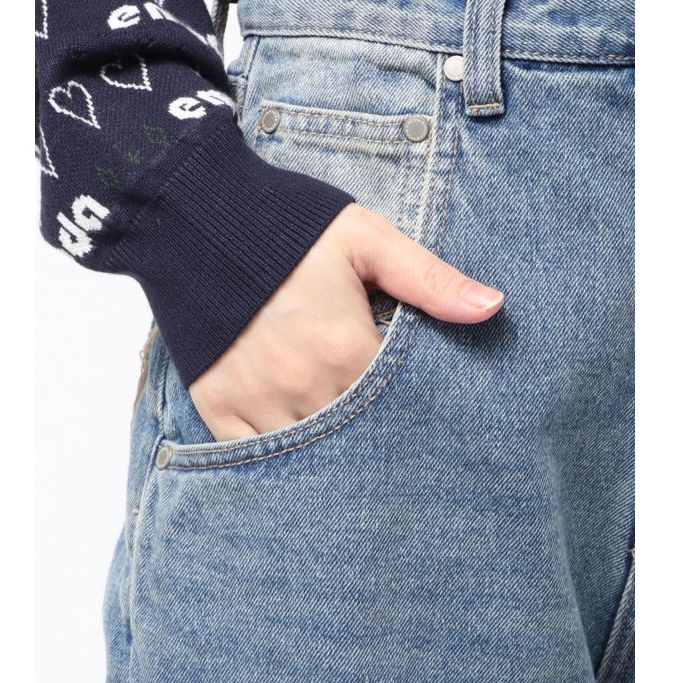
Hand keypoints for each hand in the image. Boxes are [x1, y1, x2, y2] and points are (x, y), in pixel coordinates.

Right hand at [190, 204, 502, 440]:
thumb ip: (429, 279)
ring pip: (308, 455)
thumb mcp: (366, 240)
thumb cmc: (288, 228)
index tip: (422, 416)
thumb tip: (493, 307)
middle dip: (375, 441)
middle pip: (356, 438)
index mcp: (344, 347)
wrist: (195, 217)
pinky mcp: (218, 406)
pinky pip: (253, 456)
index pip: (399, 407)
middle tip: (391, 448)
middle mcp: (302, 384)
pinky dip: (278, 458)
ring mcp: (256, 399)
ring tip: (348, 453)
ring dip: (330, 455)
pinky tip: (297, 452)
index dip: (413, 414)